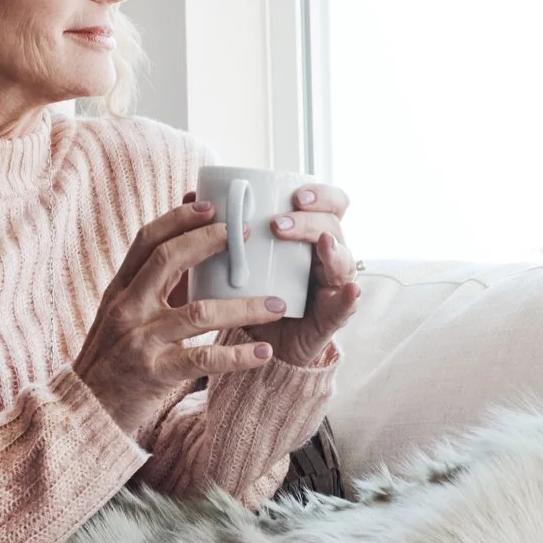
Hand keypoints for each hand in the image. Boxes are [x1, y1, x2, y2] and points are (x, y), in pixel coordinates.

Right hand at [74, 199, 291, 438]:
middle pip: (167, 260)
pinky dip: (237, 356)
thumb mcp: (126, 315)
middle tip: (247, 235)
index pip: (146, 240)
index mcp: (121, 289)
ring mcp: (139, 340)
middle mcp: (126, 308)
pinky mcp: (154, 373)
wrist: (87, 411)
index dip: (179, 219)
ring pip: (197, 312)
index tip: (211, 204)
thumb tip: (192, 246)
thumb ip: (156, 285)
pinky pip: (203, 359)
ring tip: (278, 304)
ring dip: (243, 306)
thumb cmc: (114, 358)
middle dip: (210, 242)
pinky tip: (264, 352)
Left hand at [178, 182, 360, 366]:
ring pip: (343, 259)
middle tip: (279, 224)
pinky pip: (346, 306)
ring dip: (331, 249)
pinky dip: (350, 297)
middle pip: (333, 225)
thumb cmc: (252, 298)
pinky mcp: (332, 317)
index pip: (328, 204)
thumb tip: (191, 197)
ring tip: (320, 244)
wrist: (261, 348)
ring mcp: (333, 286)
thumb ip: (221, 232)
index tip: (295, 194)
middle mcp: (327, 256)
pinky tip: (350, 290)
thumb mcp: (238, 262)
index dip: (320, 194)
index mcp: (309, 238)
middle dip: (311, 220)